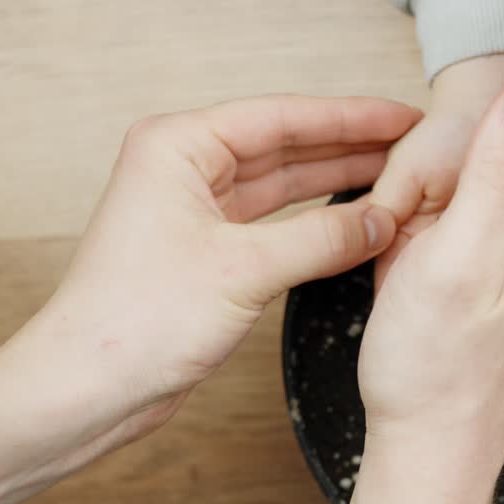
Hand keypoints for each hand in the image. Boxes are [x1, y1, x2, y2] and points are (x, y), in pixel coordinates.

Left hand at [8, 96, 421, 444]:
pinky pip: (276, 223)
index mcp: (179, 147)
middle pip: (285, 145)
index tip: (403, 117)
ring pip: (284, 184)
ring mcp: (196, 210)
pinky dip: (316, 223)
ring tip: (397, 175)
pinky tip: (357, 221)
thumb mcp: (244, 270)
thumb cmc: (135, 320)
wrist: (91, 386)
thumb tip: (382, 221)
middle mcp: (185, 169)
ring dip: (337, 183)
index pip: (282, 117)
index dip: (350, 118)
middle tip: (412, 145)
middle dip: (349, 146)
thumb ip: (321, 239)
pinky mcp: (208, 251)